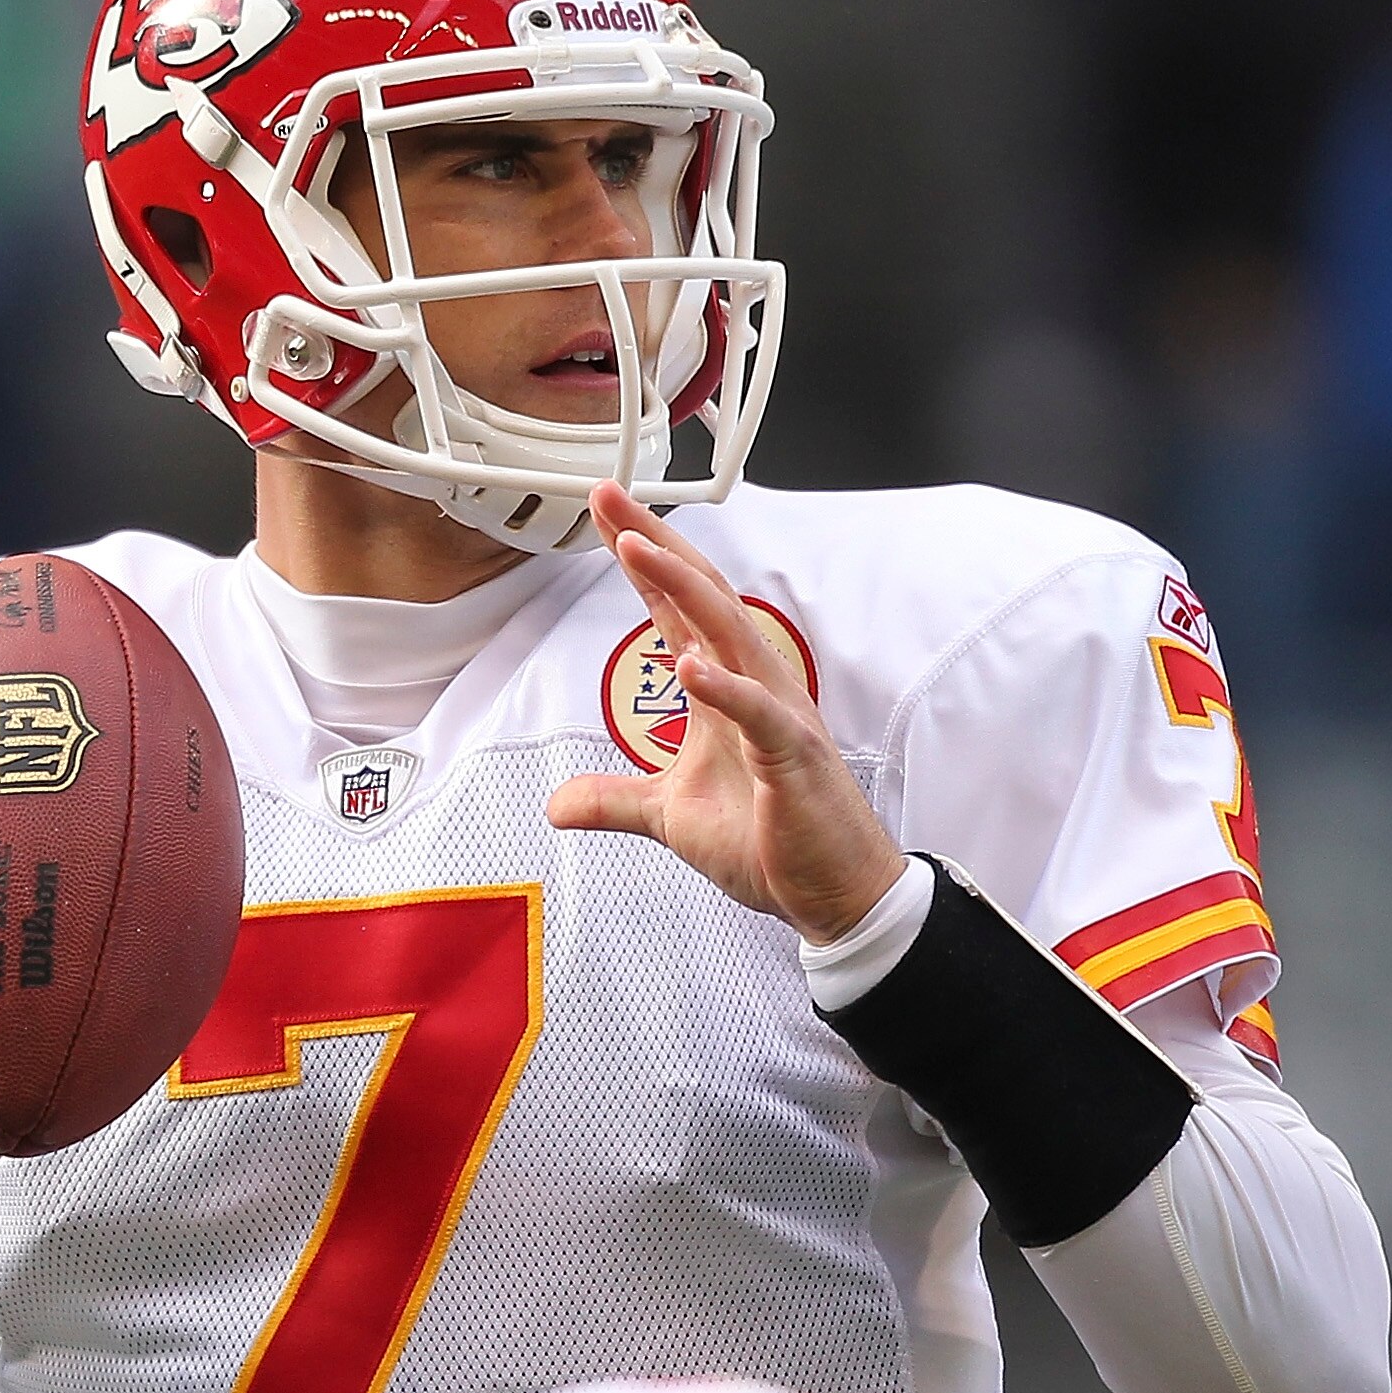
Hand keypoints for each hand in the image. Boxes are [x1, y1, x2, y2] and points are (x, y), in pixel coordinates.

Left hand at [546, 485, 904, 944]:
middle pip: (702, 599)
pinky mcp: (793, 759)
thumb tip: (558, 804)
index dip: (642, 563)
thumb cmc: (772, 842)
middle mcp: (753, 688)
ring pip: (728, 636)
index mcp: (725, 692)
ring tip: (636, 549)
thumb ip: (617, 801)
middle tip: (610, 499)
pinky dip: (725, 688)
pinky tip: (689, 666)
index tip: (606, 516)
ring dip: (681, 590)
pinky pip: (759, 715)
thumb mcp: (672, 818)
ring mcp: (777, 717)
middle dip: (656, 546)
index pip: (678, 611)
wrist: (833, 893)